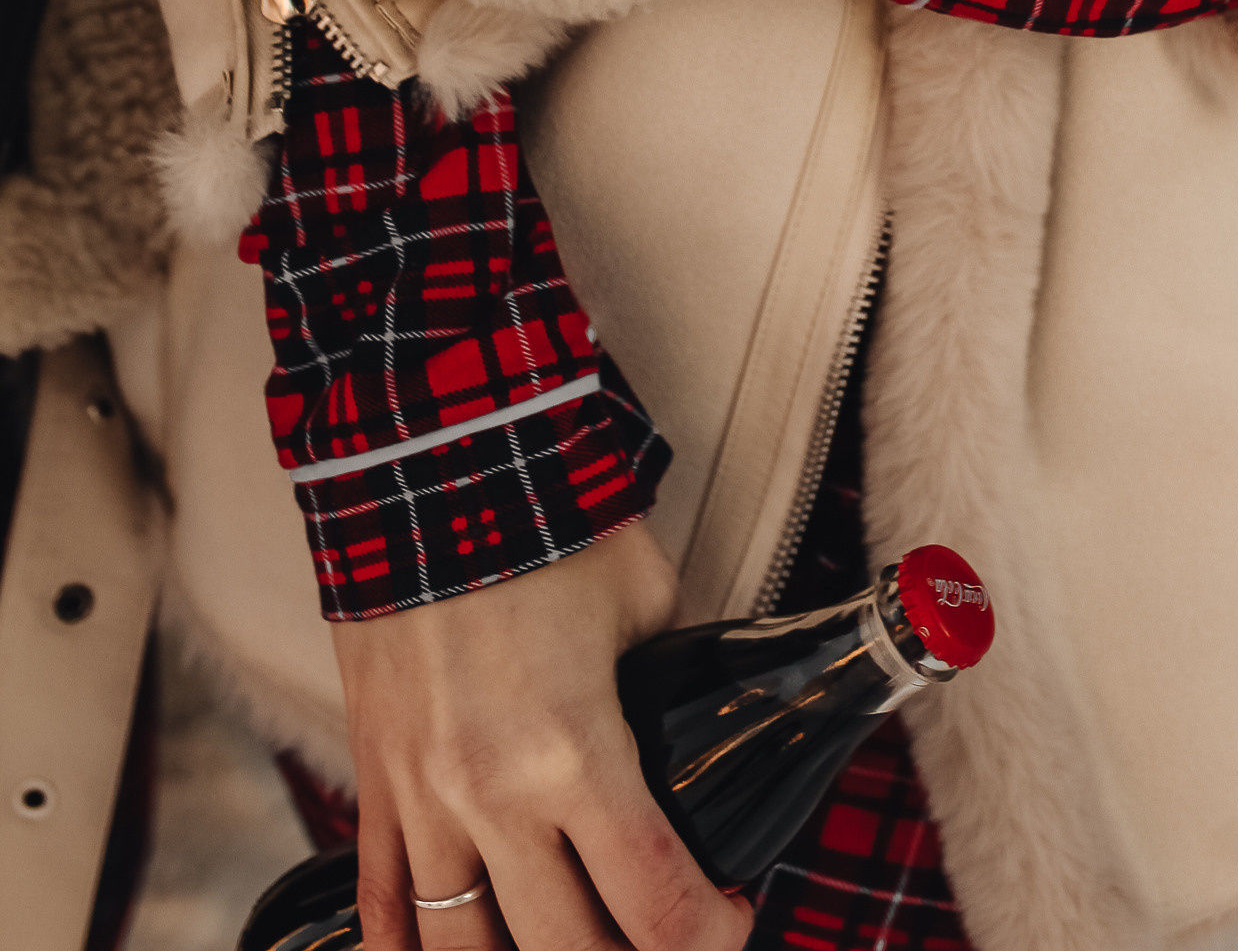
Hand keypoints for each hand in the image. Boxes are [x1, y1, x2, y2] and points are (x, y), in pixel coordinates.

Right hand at [337, 520, 749, 950]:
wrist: (427, 466)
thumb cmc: (549, 523)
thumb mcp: (646, 599)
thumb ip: (670, 679)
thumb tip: (698, 724)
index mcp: (575, 752)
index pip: (656, 905)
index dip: (710, 936)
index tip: (731, 919)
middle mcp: (491, 797)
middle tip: (658, 937)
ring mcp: (421, 799)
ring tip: (567, 944)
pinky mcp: (375, 781)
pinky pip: (379, 910)